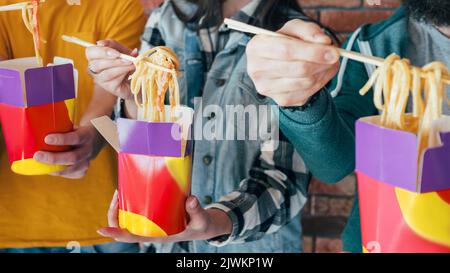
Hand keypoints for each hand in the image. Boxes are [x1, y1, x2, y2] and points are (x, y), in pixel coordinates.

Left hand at [33, 125, 103, 178]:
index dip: (62, 139)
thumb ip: (59, 128)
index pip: (76, 138)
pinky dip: (58, 172)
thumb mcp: (72, 125)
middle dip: (54, 158)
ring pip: (71, 169)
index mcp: (87, 135)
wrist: (95, 138)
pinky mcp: (83, 170)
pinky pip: (70, 175)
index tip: (46, 138)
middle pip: (73, 157)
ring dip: (53, 168)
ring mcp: (87, 161)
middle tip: (37, 155)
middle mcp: (88, 150)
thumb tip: (35, 129)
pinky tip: (49, 169)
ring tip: (39, 165)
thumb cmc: (76, 129)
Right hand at [86, 40, 137, 98]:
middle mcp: (94, 69)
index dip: (101, 51)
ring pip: (105, 73)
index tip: (115, 52)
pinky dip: (123, 74)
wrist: (138, 80)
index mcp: (95, 57)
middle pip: (95, 64)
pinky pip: (114, 80)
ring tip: (131, 64)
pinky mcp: (109, 87)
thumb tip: (106, 42)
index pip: (90, 52)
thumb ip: (117, 47)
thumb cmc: (128, 65)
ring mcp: (100, 79)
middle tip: (126, 58)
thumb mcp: (125, 52)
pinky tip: (130, 72)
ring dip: (120, 67)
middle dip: (112, 60)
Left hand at [97, 191, 232, 242]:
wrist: (204, 225)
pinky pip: (137, 209)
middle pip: (124, 226)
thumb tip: (191, 199)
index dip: (116, 232)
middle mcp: (150, 229)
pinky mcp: (154, 213)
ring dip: (120, 205)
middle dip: (115, 212)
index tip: (101, 229)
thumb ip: (195, 210)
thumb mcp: (200, 220)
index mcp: (158, 235)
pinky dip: (130, 200)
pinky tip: (131, 188)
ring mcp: (151, 222)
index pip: (132, 237)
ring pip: (127, 217)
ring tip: (120, 189)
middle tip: (117, 194)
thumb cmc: (200, 225)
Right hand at [246, 19, 339, 106]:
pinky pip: (307, 92)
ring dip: (323, 72)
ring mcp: (267, 88)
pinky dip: (321, 82)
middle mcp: (257, 70)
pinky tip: (322, 72)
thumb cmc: (285, 42)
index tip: (333, 52)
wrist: (277, 62)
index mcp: (256, 48)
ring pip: (305, 82)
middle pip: (297, 69)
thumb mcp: (295, 29)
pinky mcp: (280, 100)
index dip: (312, 52)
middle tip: (335, 56)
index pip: (286, 51)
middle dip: (321, 63)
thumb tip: (324, 42)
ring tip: (329, 62)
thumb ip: (309, 31)